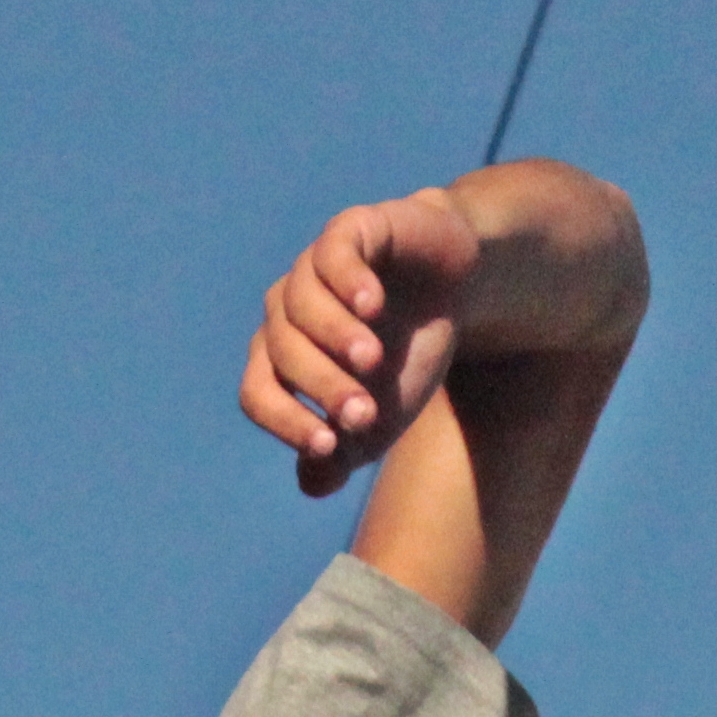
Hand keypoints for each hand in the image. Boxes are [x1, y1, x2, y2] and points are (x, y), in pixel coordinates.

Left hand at [242, 191, 482, 498]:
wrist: (457, 287)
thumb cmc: (409, 354)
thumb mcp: (385, 414)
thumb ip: (347, 451)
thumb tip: (312, 484)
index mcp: (283, 358)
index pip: (258, 394)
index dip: (287, 422)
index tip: (332, 445)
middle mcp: (286, 312)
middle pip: (283, 354)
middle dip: (323, 386)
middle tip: (366, 412)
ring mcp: (313, 269)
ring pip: (301, 305)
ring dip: (333, 337)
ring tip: (372, 360)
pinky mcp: (349, 231)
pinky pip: (332, 253)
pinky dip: (347, 281)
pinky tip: (373, 305)